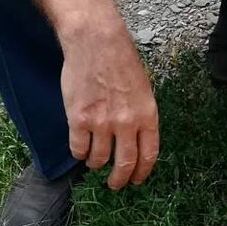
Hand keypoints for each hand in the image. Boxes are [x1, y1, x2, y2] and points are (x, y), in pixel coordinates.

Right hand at [60, 20, 158, 189]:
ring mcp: (102, 122)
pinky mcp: (78, 120)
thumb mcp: (142, 87)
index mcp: (147, 114)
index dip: (141, 172)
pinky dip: (79, 153)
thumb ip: (140, 114)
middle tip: (115, 185)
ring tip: (94, 159)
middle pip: (124, 164)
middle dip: (119, 180)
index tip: (136, 180)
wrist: (96, 40)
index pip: (148, 154)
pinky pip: (78, 149)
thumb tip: (135, 138)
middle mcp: (126, 122)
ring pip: (99, 159)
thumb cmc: (120, 59)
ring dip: (96, 163)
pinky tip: (80, 148)